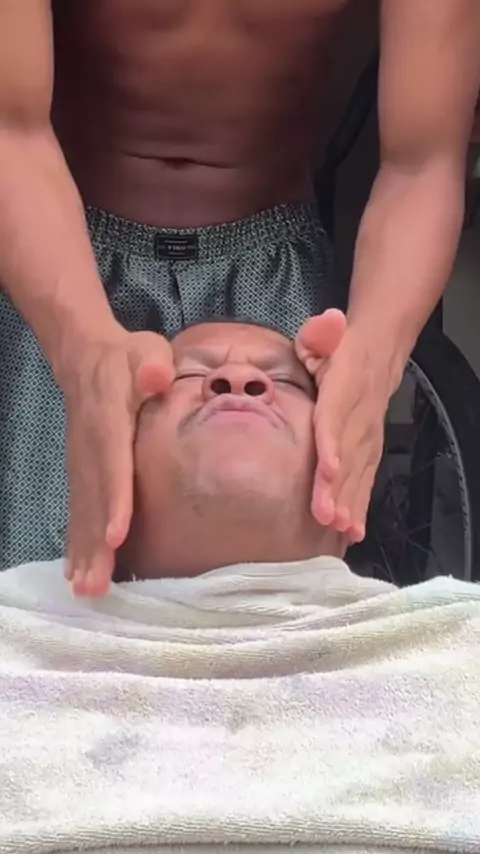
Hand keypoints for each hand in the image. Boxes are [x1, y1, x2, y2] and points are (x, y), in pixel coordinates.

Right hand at [63, 328, 173, 595]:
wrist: (85, 358)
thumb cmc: (127, 358)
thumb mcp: (145, 350)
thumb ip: (152, 364)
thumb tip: (158, 378)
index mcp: (108, 419)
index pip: (112, 462)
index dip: (114, 498)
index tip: (117, 534)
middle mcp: (90, 448)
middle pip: (92, 500)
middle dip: (95, 544)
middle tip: (96, 586)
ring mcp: (81, 463)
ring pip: (82, 512)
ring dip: (84, 552)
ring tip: (87, 590)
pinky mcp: (81, 473)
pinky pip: (78, 512)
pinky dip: (78, 544)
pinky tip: (78, 573)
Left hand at [295, 310, 391, 541]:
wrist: (379, 353)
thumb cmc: (338, 349)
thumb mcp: (325, 336)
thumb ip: (321, 334)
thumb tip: (329, 323)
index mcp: (343, 389)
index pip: (335, 419)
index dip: (334, 445)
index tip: (330, 470)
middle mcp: (359, 418)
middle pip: (348, 455)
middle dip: (339, 489)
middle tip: (329, 518)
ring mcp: (368, 436)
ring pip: (359, 473)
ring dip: (351, 503)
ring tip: (342, 530)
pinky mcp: (370, 449)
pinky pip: (365, 478)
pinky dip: (361, 504)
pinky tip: (354, 530)